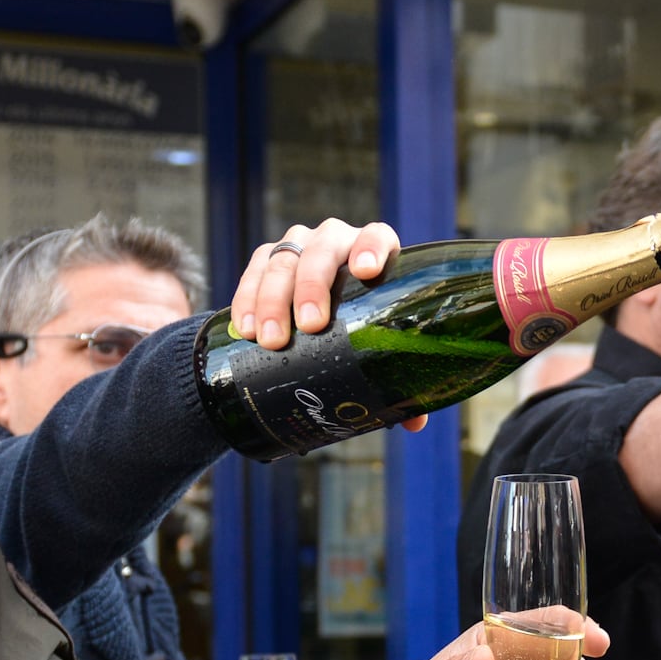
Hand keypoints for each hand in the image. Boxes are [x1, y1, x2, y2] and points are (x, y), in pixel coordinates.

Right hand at [226, 219, 425, 429]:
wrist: (318, 311)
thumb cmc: (360, 326)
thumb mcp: (376, 343)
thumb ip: (398, 378)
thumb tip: (414, 423)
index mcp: (373, 252)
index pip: (375, 236)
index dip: (370, 248)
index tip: (366, 271)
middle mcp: (335, 241)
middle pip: (322, 251)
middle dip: (312, 287)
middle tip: (310, 325)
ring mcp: (299, 246)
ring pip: (283, 261)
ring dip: (273, 299)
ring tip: (270, 339)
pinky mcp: (266, 258)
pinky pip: (253, 270)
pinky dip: (246, 299)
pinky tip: (246, 328)